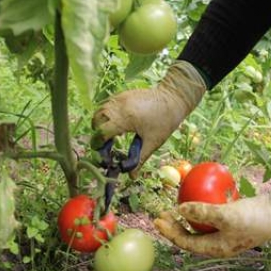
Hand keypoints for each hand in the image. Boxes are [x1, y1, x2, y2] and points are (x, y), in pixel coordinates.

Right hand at [92, 61, 205, 175]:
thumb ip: (139, 159)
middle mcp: (118, 106)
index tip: (102, 152)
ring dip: (100, 122)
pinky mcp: (122, 94)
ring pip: (99, 110)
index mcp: (125, 119)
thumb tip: (131, 176)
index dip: (98, 144)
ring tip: (111, 133)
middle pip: (96, 121)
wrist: (174, 98)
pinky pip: (107, 104)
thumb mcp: (152, 142)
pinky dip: (106, 114)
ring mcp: (119, 98)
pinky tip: (117, 122)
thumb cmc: (165, 121)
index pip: (101, 132)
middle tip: (106, 144)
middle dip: (98, 133)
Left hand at [154, 181, 270, 256]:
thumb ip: (202, 212)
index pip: (186, 242)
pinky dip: (202, 207)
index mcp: (216, 248)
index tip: (158, 219)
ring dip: (187, 216)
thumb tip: (179, 210)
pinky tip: (198, 195)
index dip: (170, 232)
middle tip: (163, 212)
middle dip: (175, 225)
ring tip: (176, 204)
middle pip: (191, 235)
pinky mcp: (232, 219)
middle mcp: (219, 242)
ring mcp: (226, 231)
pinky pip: (211, 215)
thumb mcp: (226, 215)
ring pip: (200, 225)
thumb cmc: (254, 218)